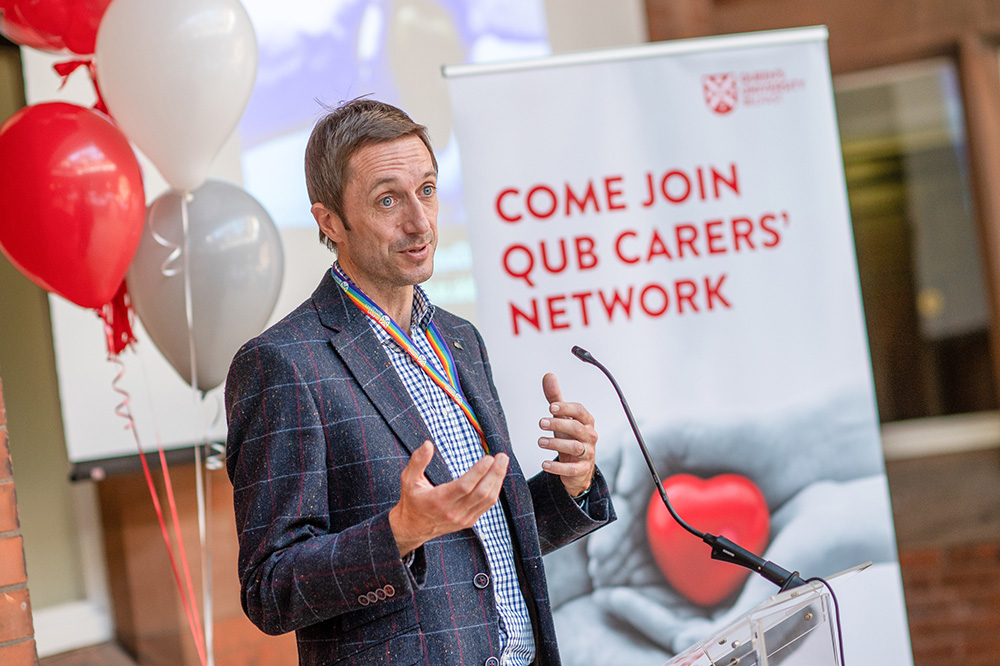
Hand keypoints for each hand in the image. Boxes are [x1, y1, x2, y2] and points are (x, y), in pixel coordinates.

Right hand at [388, 440, 508, 556]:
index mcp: (438, 501)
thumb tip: (428, 444)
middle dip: (495, 473)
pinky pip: (486, 506)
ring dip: (497, 480)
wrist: (413, 528)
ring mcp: (463, 518)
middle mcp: (453, 512)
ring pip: (487, 500)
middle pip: (481, 493)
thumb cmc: (412, 501)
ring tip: (502, 463)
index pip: (464, 486)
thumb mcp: (408, 479)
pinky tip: (496, 477)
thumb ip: (418, 461)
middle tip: (502, 456)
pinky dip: (494, 490)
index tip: (489, 458)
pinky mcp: (469, 521)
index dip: (479, 472)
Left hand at [538, 373, 596, 497]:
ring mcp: (587, 453)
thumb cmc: (570, 437)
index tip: (551, 407)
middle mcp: (589, 436)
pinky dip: (558, 467)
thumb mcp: (563, 418)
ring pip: (575, 447)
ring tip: (539, 441)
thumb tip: (548, 375)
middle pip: (577, 428)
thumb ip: (555, 399)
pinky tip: (545, 464)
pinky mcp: (582, 469)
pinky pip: (572, 468)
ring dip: (556, 443)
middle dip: (558, 424)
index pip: (580, 411)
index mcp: (586, 421)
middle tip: (540, 423)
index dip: (566, 408)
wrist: (578, 466)